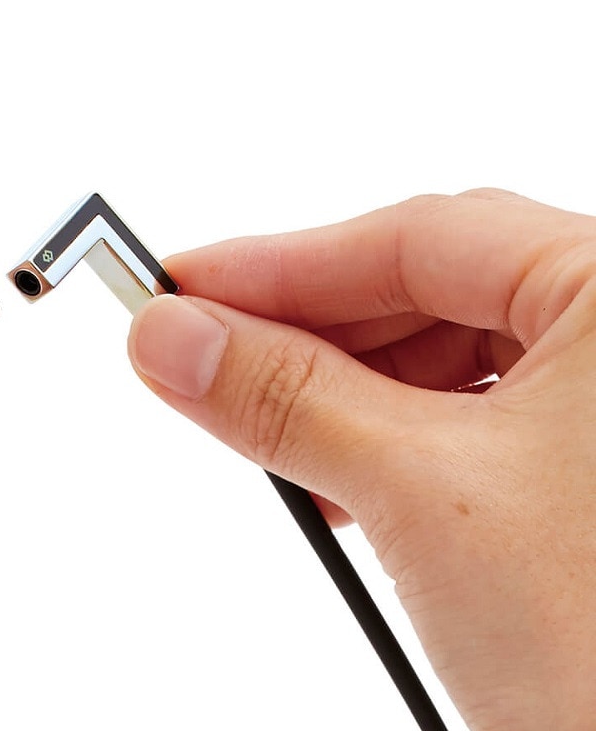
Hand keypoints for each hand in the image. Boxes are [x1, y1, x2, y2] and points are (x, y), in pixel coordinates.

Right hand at [128, 189, 595, 730]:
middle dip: (301, 331)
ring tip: (247, 419)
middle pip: (426, 294)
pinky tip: (321, 472)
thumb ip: (286, 398)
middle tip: (194, 355)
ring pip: (436, 365)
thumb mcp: (419, 493)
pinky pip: (452, 427)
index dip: (280, 262)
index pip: (419, 238)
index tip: (180, 287)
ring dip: (332, 391)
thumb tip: (174, 338)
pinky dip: (375, 443)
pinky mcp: (571, 484)